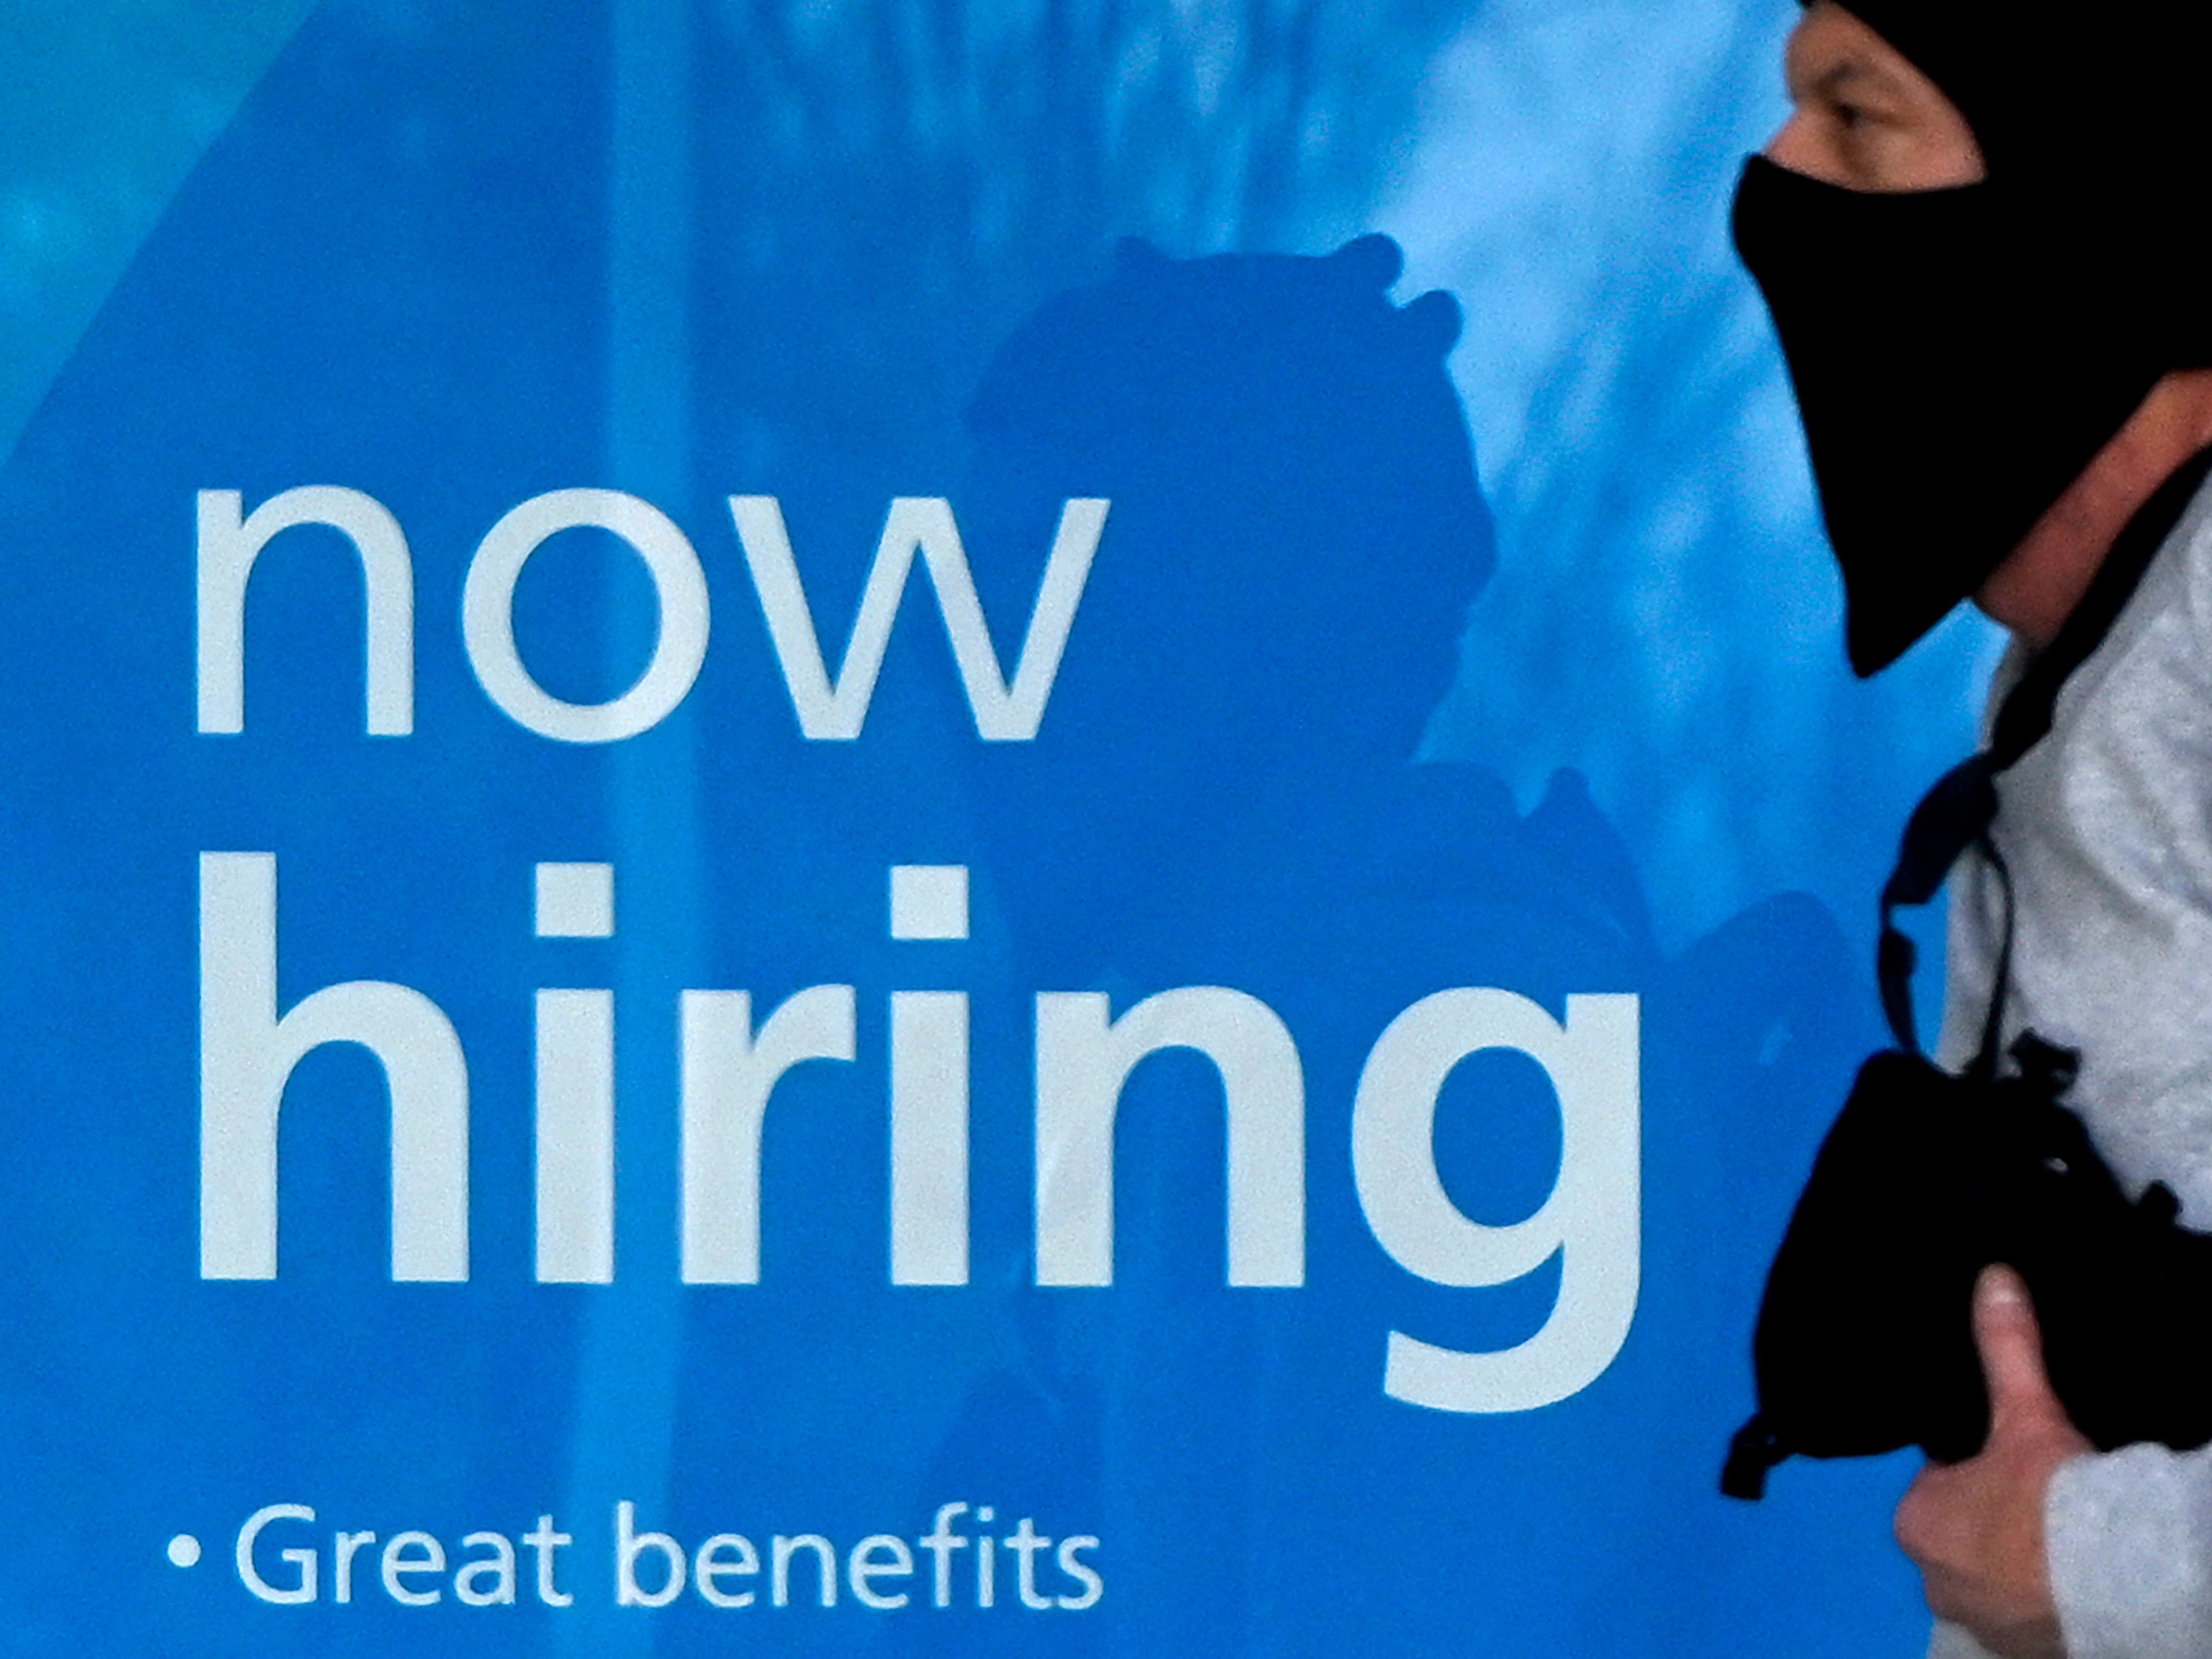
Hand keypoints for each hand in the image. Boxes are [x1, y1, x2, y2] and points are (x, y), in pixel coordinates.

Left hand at [1894, 1265, 2091, 1658]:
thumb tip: (1992, 1277)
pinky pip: (2023, 1613)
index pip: (1936, 1487)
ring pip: (1990, 1578)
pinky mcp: (2021, 1651)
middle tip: (2042, 1499)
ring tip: (2061, 1536)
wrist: (2120, 1580)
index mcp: (1915, 1522)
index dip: (1972, 1470)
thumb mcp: (2025, 1414)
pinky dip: (2042, 1596)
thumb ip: (2005, 1348)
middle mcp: (1932, 1580)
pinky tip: (2071, 1575)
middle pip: (1961, 1535)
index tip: (2009, 1463)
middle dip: (1993, 1520)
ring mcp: (1977, 1623)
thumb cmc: (2054, 1497)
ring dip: (2018, 1561)